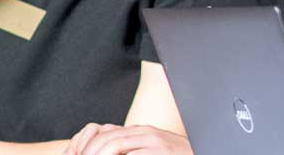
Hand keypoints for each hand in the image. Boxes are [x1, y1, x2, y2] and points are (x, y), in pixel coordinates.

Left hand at [63, 123, 191, 154]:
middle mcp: (144, 132)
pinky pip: (130, 154)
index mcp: (139, 131)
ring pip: (114, 144)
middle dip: (87, 152)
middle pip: (105, 138)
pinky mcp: (158, 151)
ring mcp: (152, 141)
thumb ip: (130, 148)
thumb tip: (103, 149)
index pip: (103, 133)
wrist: (199, 152)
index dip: (84, 148)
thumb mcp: (149, 150)